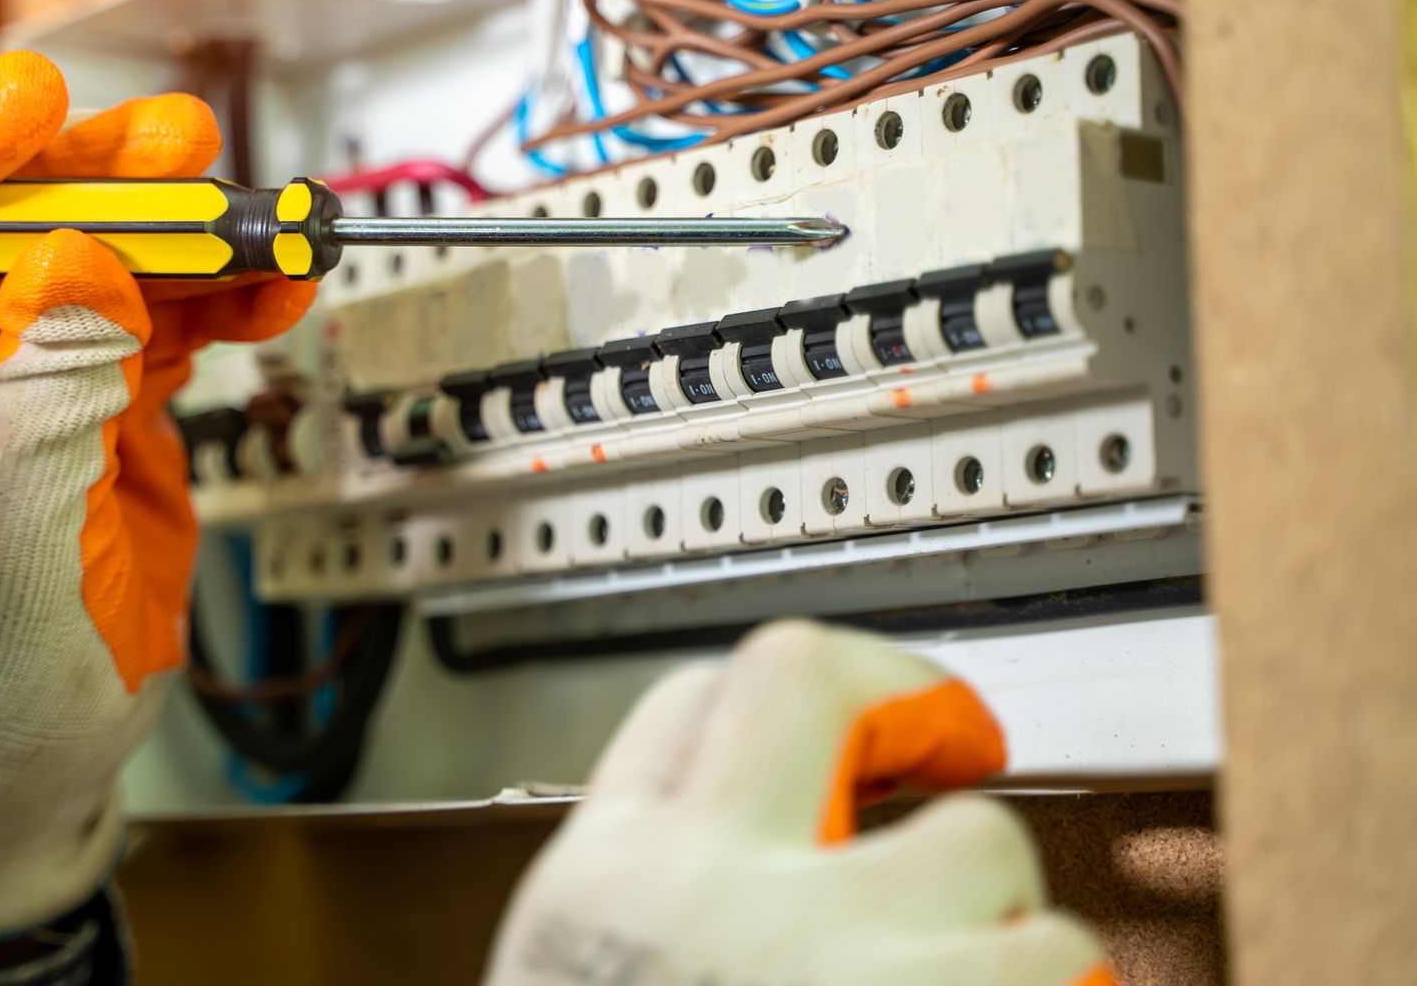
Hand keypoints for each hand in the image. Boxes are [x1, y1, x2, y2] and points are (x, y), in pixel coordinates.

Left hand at [0, 52, 312, 935]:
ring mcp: (31, 389)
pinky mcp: (101, 417)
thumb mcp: (10, 547)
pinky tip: (276, 293)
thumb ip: (47, 400)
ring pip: (102, 269)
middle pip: (8, 228)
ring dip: (180, 236)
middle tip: (179, 148)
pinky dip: (222, 307)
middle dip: (91, 178)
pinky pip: (162, 332)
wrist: (22, 768)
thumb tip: (76, 263)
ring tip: (260, 218)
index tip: (24, 101)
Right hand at [486, 621, 1112, 985]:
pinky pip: (1057, 961)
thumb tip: (732, 823)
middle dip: (904, 696)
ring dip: (1001, 916)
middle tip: (954, 742)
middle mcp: (713, 893)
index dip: (766, 698)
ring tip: (978, 973)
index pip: (687, 706)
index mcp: (608, 886)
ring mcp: (838, 958)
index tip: (829, 714)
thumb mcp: (577, 972)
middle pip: (814, 678)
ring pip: (981, 843)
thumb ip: (649, 894)